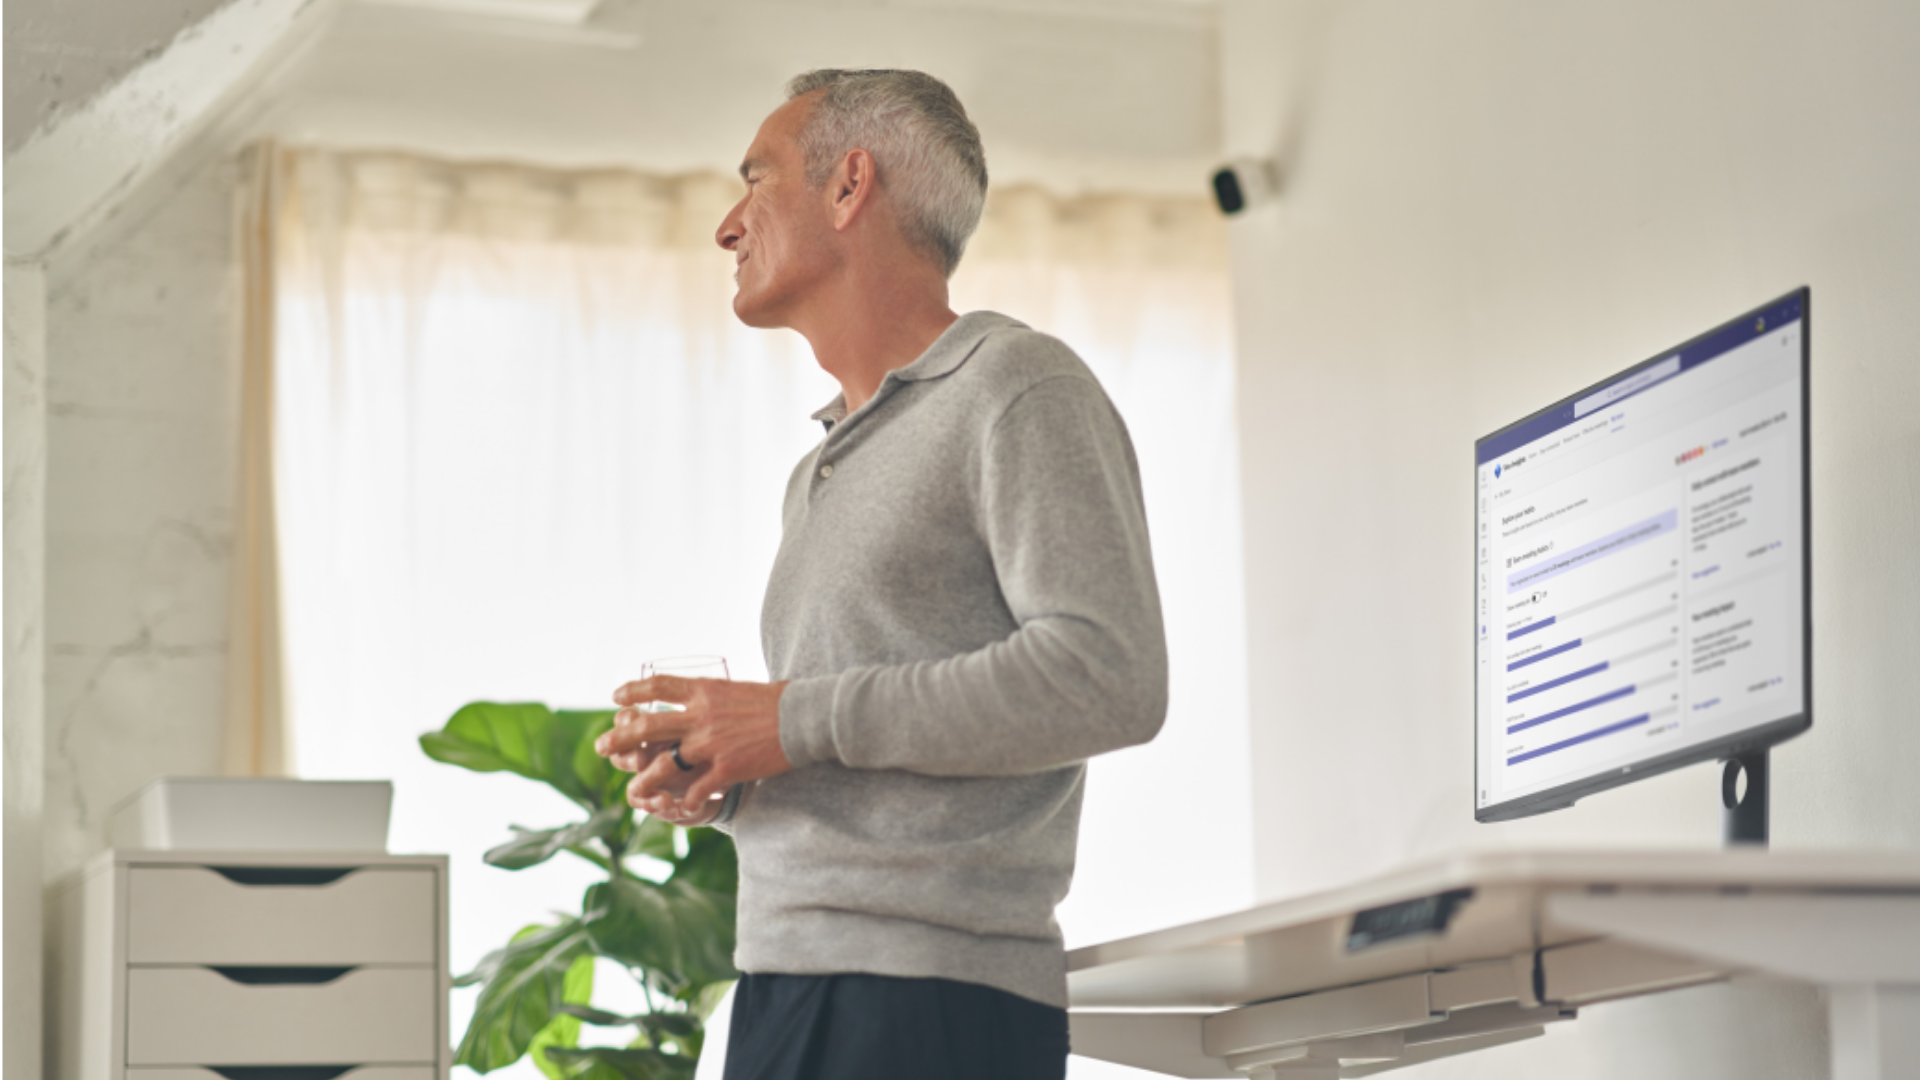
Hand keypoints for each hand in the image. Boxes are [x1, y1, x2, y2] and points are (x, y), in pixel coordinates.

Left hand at [596, 674, 791, 816]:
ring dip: (644, 778)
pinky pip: (696, 789)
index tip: (616, 697)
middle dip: (620, 738)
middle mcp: (701, 716)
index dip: (633, 691)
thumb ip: (712, 697)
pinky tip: (678, 808)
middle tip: (601, 747)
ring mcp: (711, 744)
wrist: (804, 718)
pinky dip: (685, 801)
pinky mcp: (727, 768)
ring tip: (632, 788)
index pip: (658, 686)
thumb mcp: (737, 689)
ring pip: (664, 764)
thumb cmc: (777, 700)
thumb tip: (698, 696)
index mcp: (704, 690)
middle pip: (648, 726)